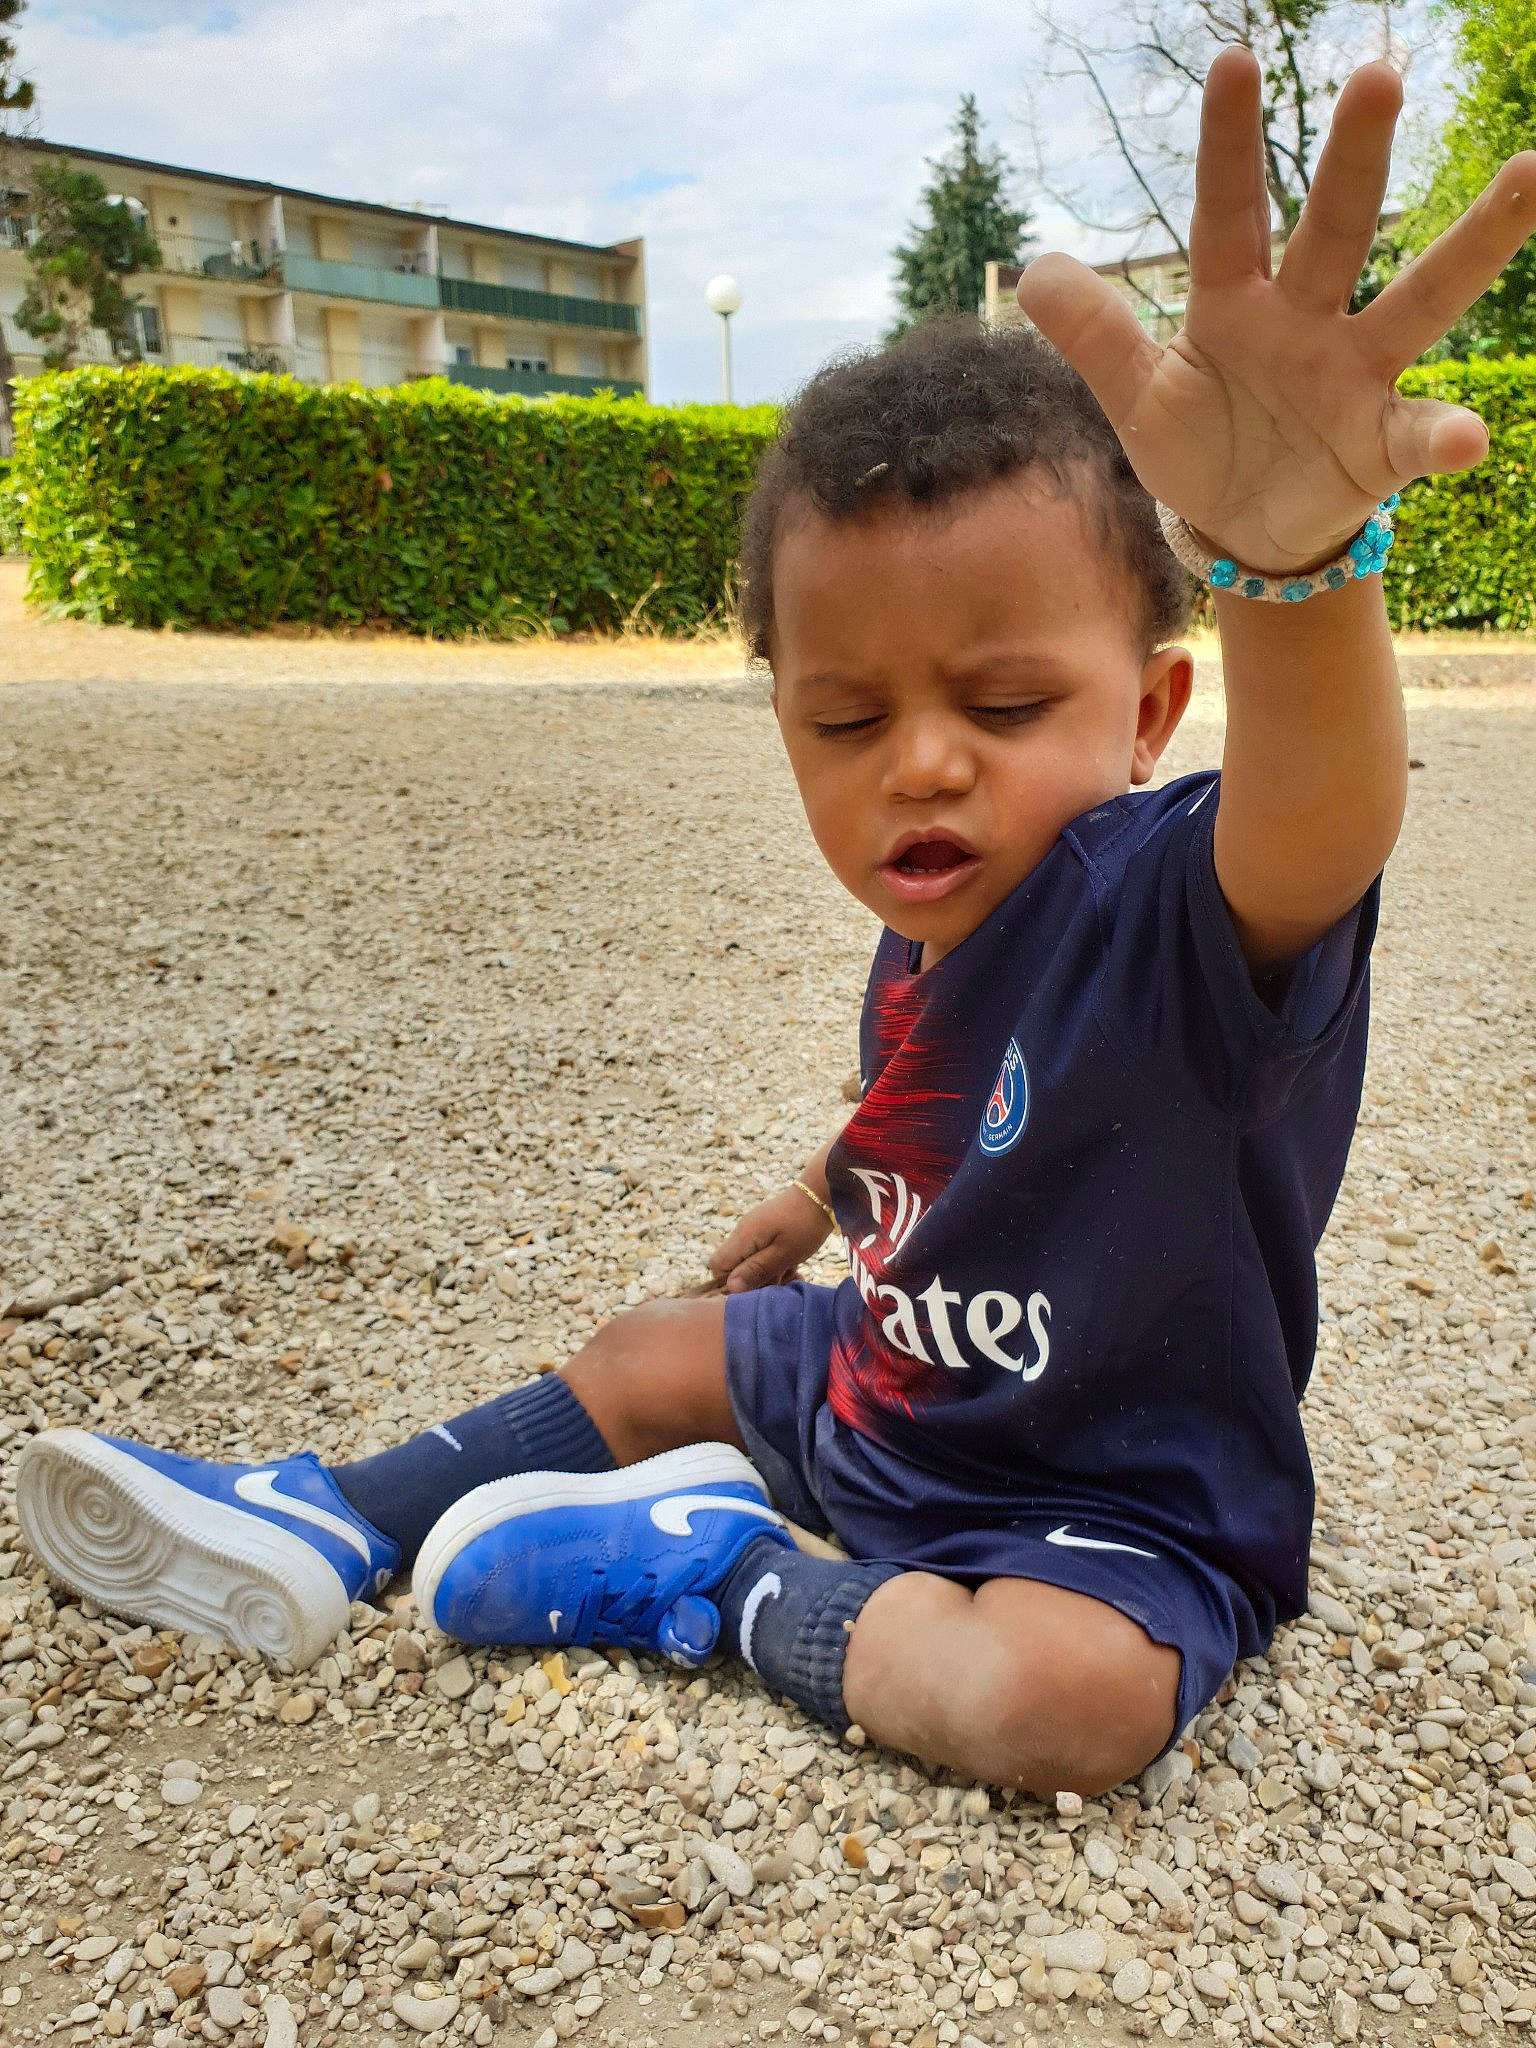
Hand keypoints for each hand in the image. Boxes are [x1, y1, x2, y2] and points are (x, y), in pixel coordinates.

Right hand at [707, 1184, 834, 1293]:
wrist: (821, 1194)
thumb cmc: (804, 1225)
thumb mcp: (783, 1254)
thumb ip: (756, 1270)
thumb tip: (730, 1287)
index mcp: (743, 1238)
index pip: (717, 1265)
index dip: (729, 1282)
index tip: (754, 1288)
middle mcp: (743, 1233)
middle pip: (735, 1266)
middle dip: (756, 1280)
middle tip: (782, 1281)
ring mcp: (755, 1230)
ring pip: (751, 1261)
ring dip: (770, 1273)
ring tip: (793, 1273)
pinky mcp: (766, 1230)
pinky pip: (762, 1253)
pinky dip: (775, 1263)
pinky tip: (793, 1266)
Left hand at [1017, 50, 1535, 573]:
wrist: (1243, 528)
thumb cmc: (1198, 446)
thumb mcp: (1136, 395)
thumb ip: (1094, 333)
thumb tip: (1034, 269)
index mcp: (1235, 305)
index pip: (1229, 214)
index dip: (1227, 146)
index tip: (1234, 60)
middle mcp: (1306, 322)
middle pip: (1335, 230)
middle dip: (1354, 159)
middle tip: (1379, 73)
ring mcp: (1355, 377)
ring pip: (1420, 300)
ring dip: (1475, 242)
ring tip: (1531, 174)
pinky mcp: (1383, 445)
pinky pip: (1420, 436)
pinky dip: (1446, 437)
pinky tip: (1469, 439)